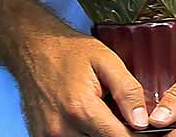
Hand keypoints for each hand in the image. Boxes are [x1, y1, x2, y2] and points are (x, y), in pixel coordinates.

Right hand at [9, 26, 150, 136]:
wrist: (33, 48)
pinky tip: (85, 117)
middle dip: (116, 131)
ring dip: (99, 132)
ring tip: (99, 110)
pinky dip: (82, 132)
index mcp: (81, 109)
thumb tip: (142, 122)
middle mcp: (62, 128)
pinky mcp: (40, 136)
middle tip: (116, 110)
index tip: (140, 124)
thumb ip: (127, 91)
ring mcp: (49, 135)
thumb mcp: (106, 61)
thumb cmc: (69, 52)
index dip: (136, 133)